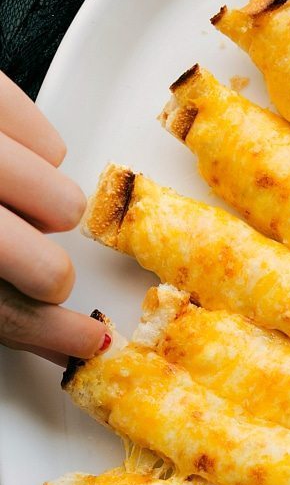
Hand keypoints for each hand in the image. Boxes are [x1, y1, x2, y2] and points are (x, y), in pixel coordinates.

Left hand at [0, 71, 108, 365]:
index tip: (85, 340)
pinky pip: (50, 144)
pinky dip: (36, 153)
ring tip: (4, 194)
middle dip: (45, 272)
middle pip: (45, 269)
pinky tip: (2, 157)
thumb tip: (55, 340)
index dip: (50, 334)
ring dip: (41, 206)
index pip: (5, 312)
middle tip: (22, 257)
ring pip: (61, 203)